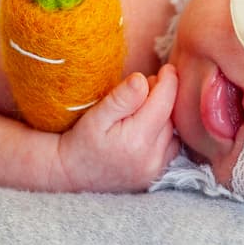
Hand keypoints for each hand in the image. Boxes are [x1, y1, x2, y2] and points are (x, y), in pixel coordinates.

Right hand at [55, 64, 179, 191]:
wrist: (71, 173)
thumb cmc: (81, 141)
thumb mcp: (96, 116)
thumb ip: (121, 98)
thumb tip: (142, 80)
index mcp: (137, 139)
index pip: (164, 102)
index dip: (169, 82)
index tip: (167, 68)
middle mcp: (151, 157)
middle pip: (170, 117)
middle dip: (163, 98)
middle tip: (146, 86)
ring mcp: (154, 169)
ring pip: (173, 133)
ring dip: (164, 116)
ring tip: (144, 107)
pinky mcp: (154, 175)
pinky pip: (171, 148)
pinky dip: (164, 134)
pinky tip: (149, 126)